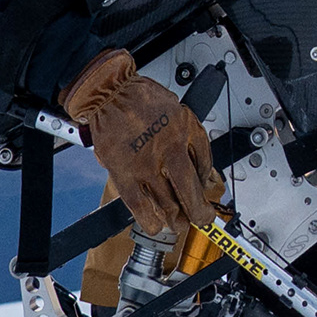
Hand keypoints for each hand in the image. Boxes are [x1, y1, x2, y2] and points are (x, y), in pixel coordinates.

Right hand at [60, 49, 223, 235]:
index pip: (203, 168)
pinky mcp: (122, 172)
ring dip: (175, 218)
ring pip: (166, 202)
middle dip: (197, 211)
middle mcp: (165, 151)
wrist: (110, 91)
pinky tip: (155, 225)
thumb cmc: (142, 98)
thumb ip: (194, 139)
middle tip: (200, 218)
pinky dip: (148, 219)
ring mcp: (144, 165)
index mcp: (182, 134)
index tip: (206, 194)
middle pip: (188, 192)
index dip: (207, 185)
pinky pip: (138, 204)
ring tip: (179, 224)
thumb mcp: (180, 111)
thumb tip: (204, 167)